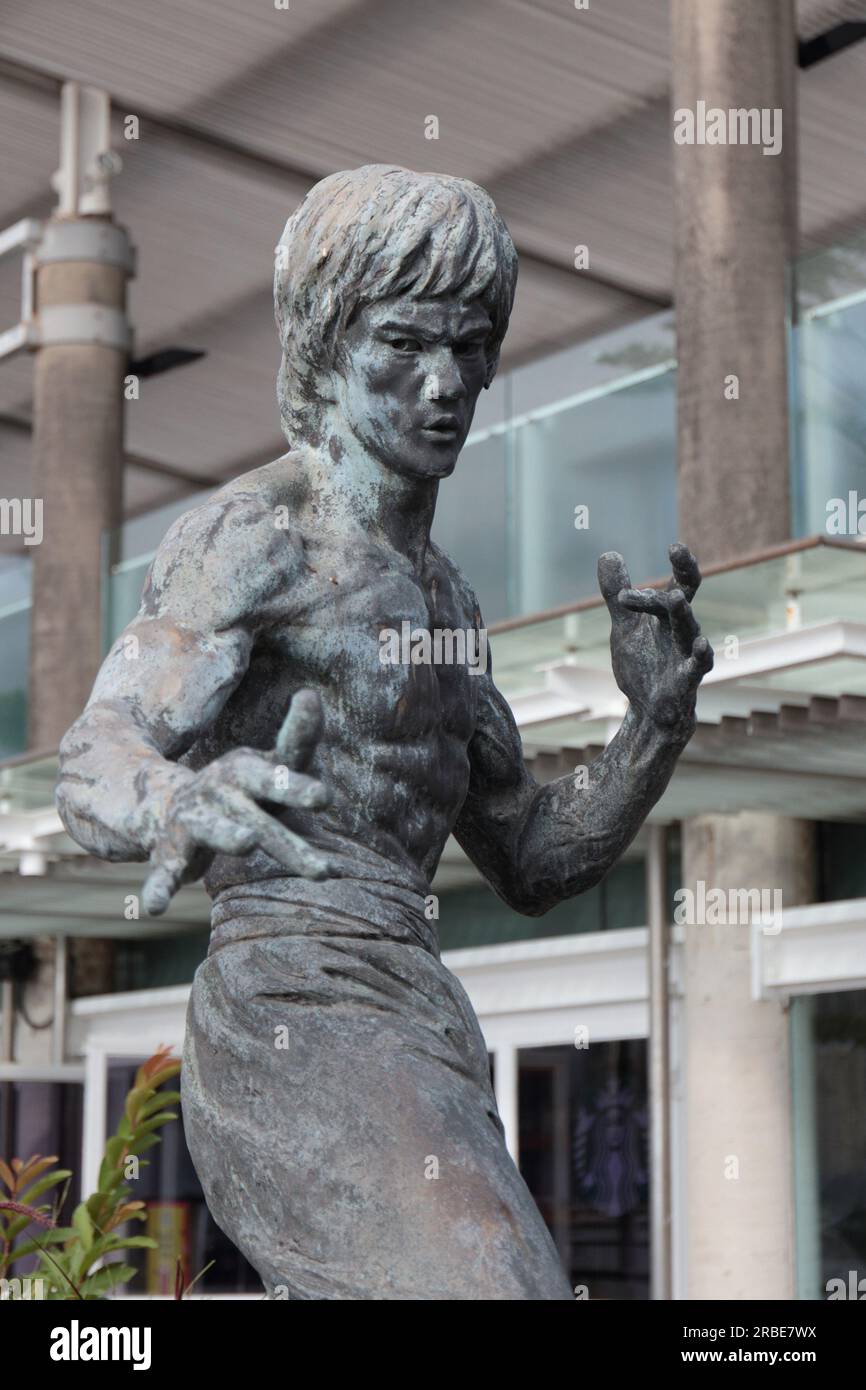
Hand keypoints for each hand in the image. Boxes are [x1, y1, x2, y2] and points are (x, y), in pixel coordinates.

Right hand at [141, 689, 331, 915]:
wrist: (162, 803)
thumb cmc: (237, 789)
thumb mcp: (266, 765)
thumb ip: (298, 739)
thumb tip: (311, 692)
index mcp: (245, 773)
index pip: (276, 778)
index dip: (299, 788)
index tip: (327, 800)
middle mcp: (218, 792)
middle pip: (258, 817)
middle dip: (287, 840)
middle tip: (318, 862)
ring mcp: (192, 821)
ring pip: (213, 831)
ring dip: (229, 835)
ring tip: (247, 841)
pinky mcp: (169, 853)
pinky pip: (162, 873)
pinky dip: (157, 888)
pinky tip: (152, 906)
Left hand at [597, 543, 713, 734]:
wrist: (648, 711)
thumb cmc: (644, 665)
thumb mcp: (625, 626)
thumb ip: (618, 593)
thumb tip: (608, 553)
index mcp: (668, 616)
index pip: (681, 585)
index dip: (682, 565)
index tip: (675, 546)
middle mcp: (681, 632)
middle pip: (682, 603)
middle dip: (681, 581)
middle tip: (676, 558)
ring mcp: (685, 656)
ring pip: (688, 631)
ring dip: (682, 614)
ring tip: (676, 598)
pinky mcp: (686, 682)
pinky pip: (697, 667)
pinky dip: (700, 656)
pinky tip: (703, 644)